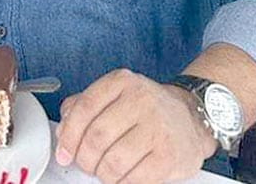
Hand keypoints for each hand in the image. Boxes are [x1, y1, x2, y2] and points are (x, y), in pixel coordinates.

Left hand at [54, 69, 216, 183]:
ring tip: (105, 171)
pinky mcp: (168, 155)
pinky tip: (123, 176)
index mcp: (122, 82)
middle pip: (96, 137)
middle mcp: (140, 99)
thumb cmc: (146, 110)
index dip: (69, 135)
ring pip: (113, 162)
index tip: (64, 153)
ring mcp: (157, 127)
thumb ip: (84, 107)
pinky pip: (133, 179)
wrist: (191, 118)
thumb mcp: (116, 96)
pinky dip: (121, 183)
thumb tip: (63, 132)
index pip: (84, 108)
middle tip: (86, 164)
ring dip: (103, 174)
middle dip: (85, 159)